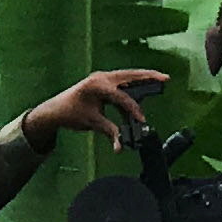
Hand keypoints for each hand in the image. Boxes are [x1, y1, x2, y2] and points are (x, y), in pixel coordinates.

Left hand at [25, 68, 165, 149]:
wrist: (56, 108)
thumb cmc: (71, 113)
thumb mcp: (92, 123)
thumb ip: (110, 133)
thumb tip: (120, 147)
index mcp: (97, 85)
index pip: (122, 97)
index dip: (133, 109)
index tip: (141, 119)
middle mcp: (101, 77)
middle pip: (130, 75)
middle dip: (149, 77)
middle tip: (165, 78)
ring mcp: (103, 77)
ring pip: (128, 75)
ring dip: (144, 76)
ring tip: (161, 78)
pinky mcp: (104, 80)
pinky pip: (123, 79)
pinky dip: (135, 82)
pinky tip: (146, 84)